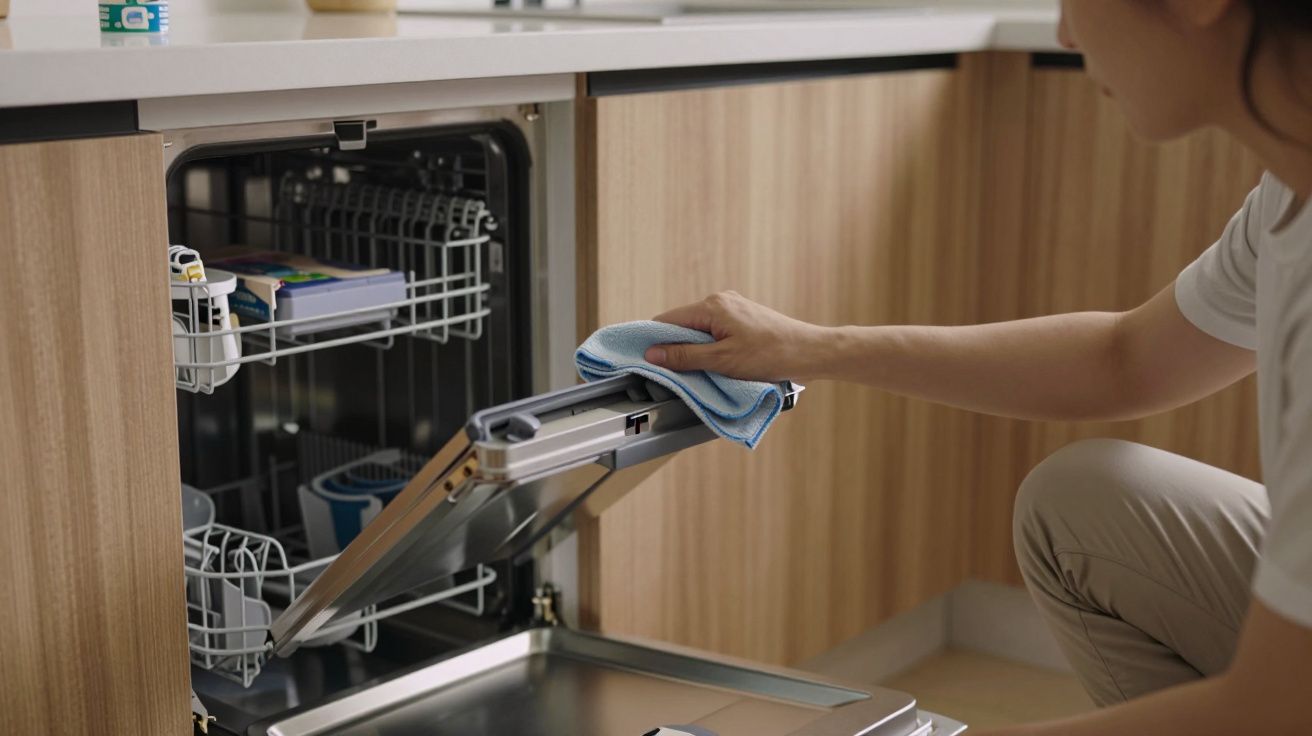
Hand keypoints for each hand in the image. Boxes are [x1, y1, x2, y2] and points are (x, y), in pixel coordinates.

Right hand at [644, 291, 830, 380]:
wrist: (810, 352)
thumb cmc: (771, 355)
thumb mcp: (721, 361)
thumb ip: (684, 356)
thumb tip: (653, 354)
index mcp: (712, 306)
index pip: (667, 320)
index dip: (654, 341)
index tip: (647, 361)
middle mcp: (721, 301)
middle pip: (682, 325)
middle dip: (676, 348)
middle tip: (676, 372)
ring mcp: (734, 309)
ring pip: (700, 330)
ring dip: (696, 350)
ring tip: (702, 371)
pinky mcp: (744, 319)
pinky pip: (716, 332)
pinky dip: (711, 348)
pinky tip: (718, 365)